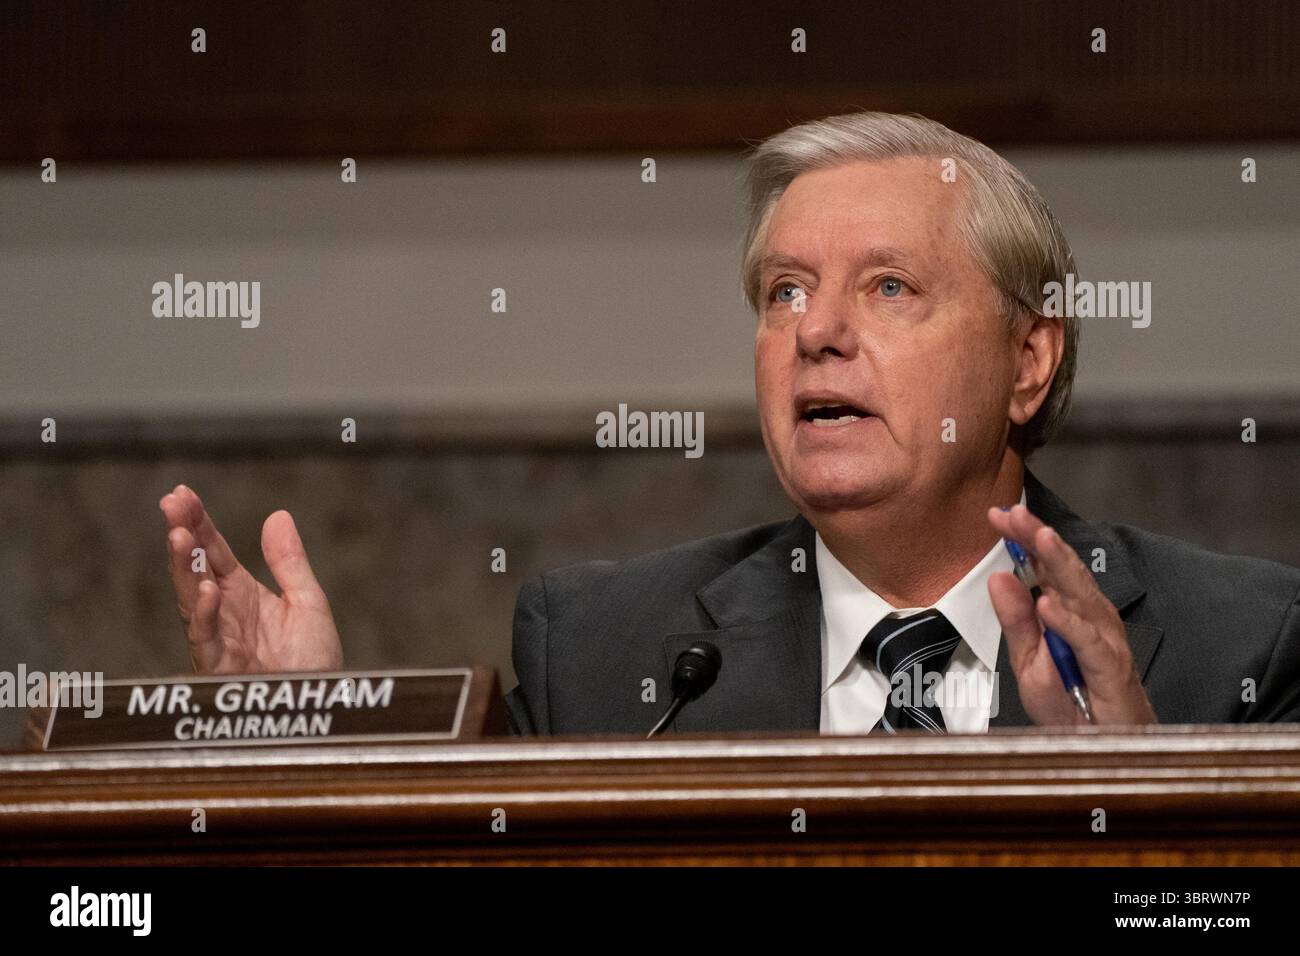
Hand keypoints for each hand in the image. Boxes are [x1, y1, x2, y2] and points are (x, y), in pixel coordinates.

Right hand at [159, 485, 342, 674]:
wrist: (323, 705)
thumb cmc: (313, 662)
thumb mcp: (307, 602)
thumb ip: (290, 562)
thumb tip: (278, 515)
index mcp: (242, 595)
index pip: (214, 553)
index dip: (199, 523)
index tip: (182, 494)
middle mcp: (224, 614)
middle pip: (195, 569)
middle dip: (182, 536)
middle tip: (171, 504)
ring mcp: (219, 640)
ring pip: (191, 600)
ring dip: (184, 569)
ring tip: (180, 536)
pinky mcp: (221, 668)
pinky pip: (207, 640)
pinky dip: (206, 615)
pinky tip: (208, 590)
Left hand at [986, 503, 1155, 726]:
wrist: (1104, 750)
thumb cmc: (1071, 707)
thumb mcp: (1030, 662)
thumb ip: (1016, 622)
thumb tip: (998, 578)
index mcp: (1069, 613)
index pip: (1046, 567)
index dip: (1025, 539)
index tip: (997, 514)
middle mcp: (1091, 619)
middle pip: (1064, 571)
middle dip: (1040, 539)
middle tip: (1015, 512)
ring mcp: (1105, 641)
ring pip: (1082, 595)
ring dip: (1059, 565)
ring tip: (1038, 538)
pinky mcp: (1112, 670)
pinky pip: (1089, 642)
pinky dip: (1068, 623)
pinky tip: (1048, 604)